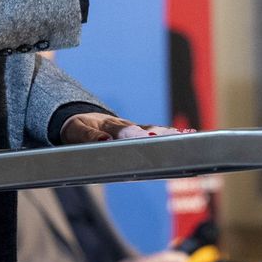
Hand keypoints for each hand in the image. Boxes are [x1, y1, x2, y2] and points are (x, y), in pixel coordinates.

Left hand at [60, 112, 194, 143]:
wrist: (79, 121)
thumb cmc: (77, 129)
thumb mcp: (76, 132)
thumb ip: (89, 136)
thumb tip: (106, 139)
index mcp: (107, 124)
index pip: (122, 129)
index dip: (133, 133)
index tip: (144, 135)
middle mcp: (122, 125)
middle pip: (143, 128)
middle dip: (158, 132)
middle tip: (175, 135)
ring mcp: (131, 128)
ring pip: (152, 129)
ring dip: (168, 132)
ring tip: (186, 134)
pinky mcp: (136, 132)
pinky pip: (153, 132)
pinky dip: (168, 133)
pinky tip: (186, 134)